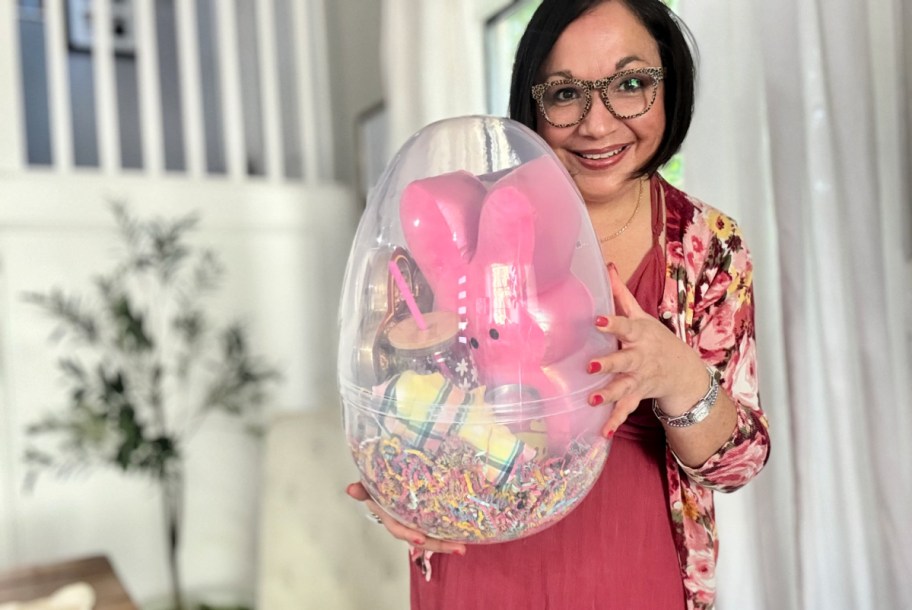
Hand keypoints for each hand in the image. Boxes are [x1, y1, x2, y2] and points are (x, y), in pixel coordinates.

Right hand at [345, 482, 466, 555]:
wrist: (385, 481)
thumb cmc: (378, 485)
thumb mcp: (369, 486)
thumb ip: (362, 489)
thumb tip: (350, 489)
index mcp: (391, 517)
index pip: (399, 529)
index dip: (408, 534)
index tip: (420, 539)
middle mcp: (405, 523)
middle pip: (421, 538)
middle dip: (439, 545)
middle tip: (458, 549)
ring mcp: (416, 522)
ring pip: (432, 535)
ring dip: (446, 543)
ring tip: (462, 547)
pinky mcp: (427, 517)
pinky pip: (437, 526)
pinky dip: (448, 532)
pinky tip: (463, 534)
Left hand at [587, 263, 706, 436]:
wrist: (684, 372)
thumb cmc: (656, 339)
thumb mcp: (643, 316)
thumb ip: (622, 295)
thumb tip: (608, 266)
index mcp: (639, 335)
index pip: (625, 325)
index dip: (612, 323)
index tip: (597, 321)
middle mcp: (640, 358)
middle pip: (624, 360)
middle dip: (608, 364)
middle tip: (590, 366)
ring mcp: (640, 379)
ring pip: (624, 387)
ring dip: (609, 394)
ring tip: (592, 400)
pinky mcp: (638, 396)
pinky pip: (626, 410)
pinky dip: (615, 421)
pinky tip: (602, 432)